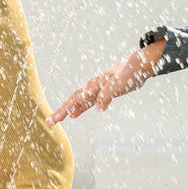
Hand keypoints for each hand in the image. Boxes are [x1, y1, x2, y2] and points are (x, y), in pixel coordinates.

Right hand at [46, 41, 163, 125]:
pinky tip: (73, 115)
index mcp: (94, 84)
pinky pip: (87, 103)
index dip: (64, 109)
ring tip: (55, 120)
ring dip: (67, 111)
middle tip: (48, 122)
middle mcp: (92, 87)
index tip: (54, 119)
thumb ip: (108, 95)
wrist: (139, 66)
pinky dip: (79, 109)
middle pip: (73, 100)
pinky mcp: (102, 94)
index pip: (76, 99)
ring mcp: (96, 90)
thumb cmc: (130, 73)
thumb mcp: (120, 84)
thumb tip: (99, 107)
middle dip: (60, 111)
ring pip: (78, 102)